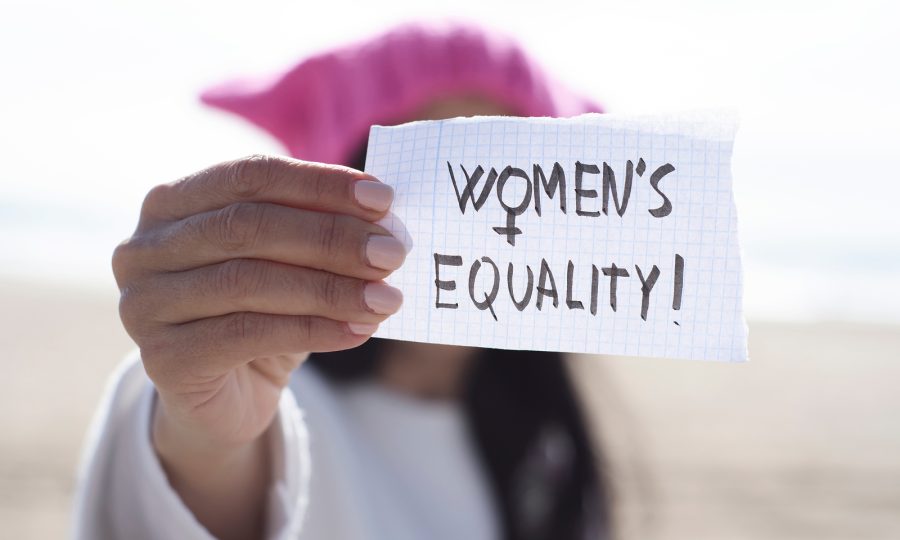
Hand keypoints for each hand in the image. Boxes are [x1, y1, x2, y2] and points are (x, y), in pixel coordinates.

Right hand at [111, 155, 404, 537]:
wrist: (227, 396)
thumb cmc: (263, 311)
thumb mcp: (288, 262)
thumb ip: (318, 231)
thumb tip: (384, 218)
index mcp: (172, 202)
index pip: (250, 175)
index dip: (319, 184)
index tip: (384, 200)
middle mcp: (144, 247)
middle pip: (249, 227)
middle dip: (332, 237)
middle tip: (393, 252)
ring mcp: (144, 304)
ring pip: (249, 282)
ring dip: (330, 287)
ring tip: (386, 298)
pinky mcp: (163, 360)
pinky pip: (247, 335)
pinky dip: (313, 330)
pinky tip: (359, 330)